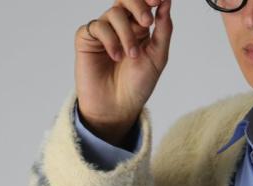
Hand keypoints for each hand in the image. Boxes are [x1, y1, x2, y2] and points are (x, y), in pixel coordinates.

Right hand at [74, 0, 172, 143]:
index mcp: (138, 28)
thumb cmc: (137, 86)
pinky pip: (97, 26)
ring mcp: (103, 31)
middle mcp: (120, 26)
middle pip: (126, 0)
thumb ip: (163, 30)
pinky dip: (110, 40)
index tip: (158, 0)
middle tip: (147, 22)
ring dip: (126, 33)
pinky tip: (115, 57)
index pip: (142, 3)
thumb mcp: (157, 58)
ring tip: (131, 56)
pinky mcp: (86, 39)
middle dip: (138, 6)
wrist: (117, 109)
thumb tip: (166, 2)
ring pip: (114, 13)